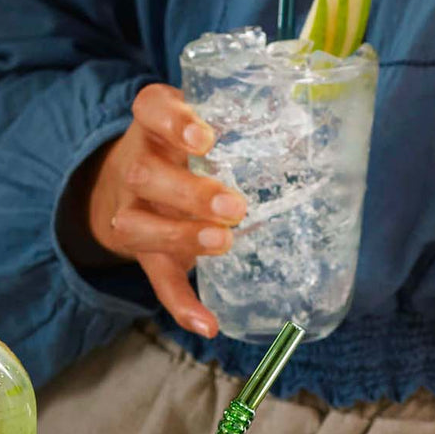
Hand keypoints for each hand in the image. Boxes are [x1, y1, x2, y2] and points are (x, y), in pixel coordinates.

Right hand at [64, 83, 246, 338]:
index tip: (204, 140)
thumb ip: (238, 127)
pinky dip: (181, 304)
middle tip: (233, 206)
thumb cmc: (179, 151)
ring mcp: (130, 211)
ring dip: (180, 237)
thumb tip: (312, 135)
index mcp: (152, 126)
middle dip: (188, 192)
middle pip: (144, 176)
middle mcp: (133, 167)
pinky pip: (156, 280)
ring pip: (138, 227)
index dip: (173, 122)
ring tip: (221, 242)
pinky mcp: (139, 253)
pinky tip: (207, 323)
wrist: (122, 189)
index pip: (150, 110)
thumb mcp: (195, 125)